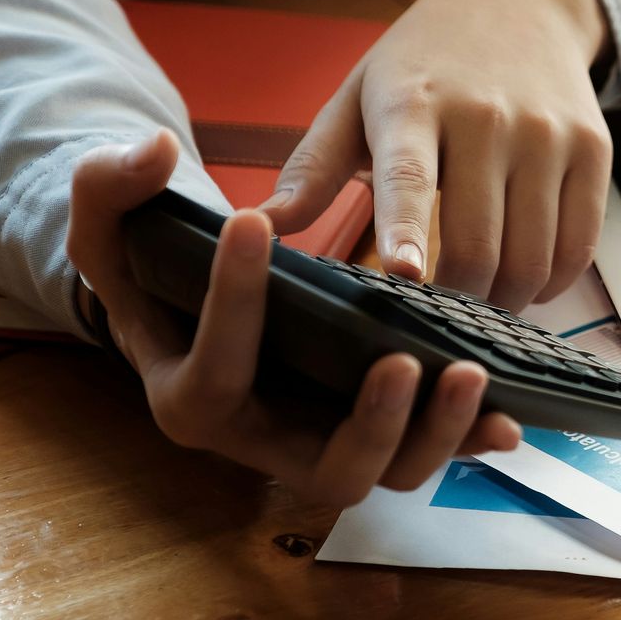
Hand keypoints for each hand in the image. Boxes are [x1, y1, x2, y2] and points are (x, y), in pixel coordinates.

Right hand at [68, 129, 520, 503]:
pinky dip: (467, 438)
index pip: (216, 365)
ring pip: (386, 471)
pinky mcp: (369, 430)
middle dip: (370, 422)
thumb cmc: (151, 260)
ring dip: (434, 434)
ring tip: (469, 372)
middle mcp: (258, 441)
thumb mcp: (109, 219)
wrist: (191, 297)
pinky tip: (511, 414)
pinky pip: (422, 449)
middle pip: (324, 468)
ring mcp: (319, 442)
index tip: (257, 220)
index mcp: (187, 396)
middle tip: (403, 361)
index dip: (234, 300)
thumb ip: (110, 183)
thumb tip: (152, 148)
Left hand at [264, 0, 612, 309]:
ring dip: (505, 301)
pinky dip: (550, 282)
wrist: (524, 0)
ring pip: (534, 256)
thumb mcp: (357, 97)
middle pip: (479, 241)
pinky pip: (578, 245)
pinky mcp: (594, 150)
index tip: (406, 273)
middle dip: (457, 301)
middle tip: (438, 318)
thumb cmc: (426, 60)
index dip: (408, 228)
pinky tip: (524, 279)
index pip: (409, 175)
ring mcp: (548, 135)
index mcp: (413, 103)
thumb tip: (261, 228)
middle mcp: (488, 117)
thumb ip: (311, 168)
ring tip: (480, 304)